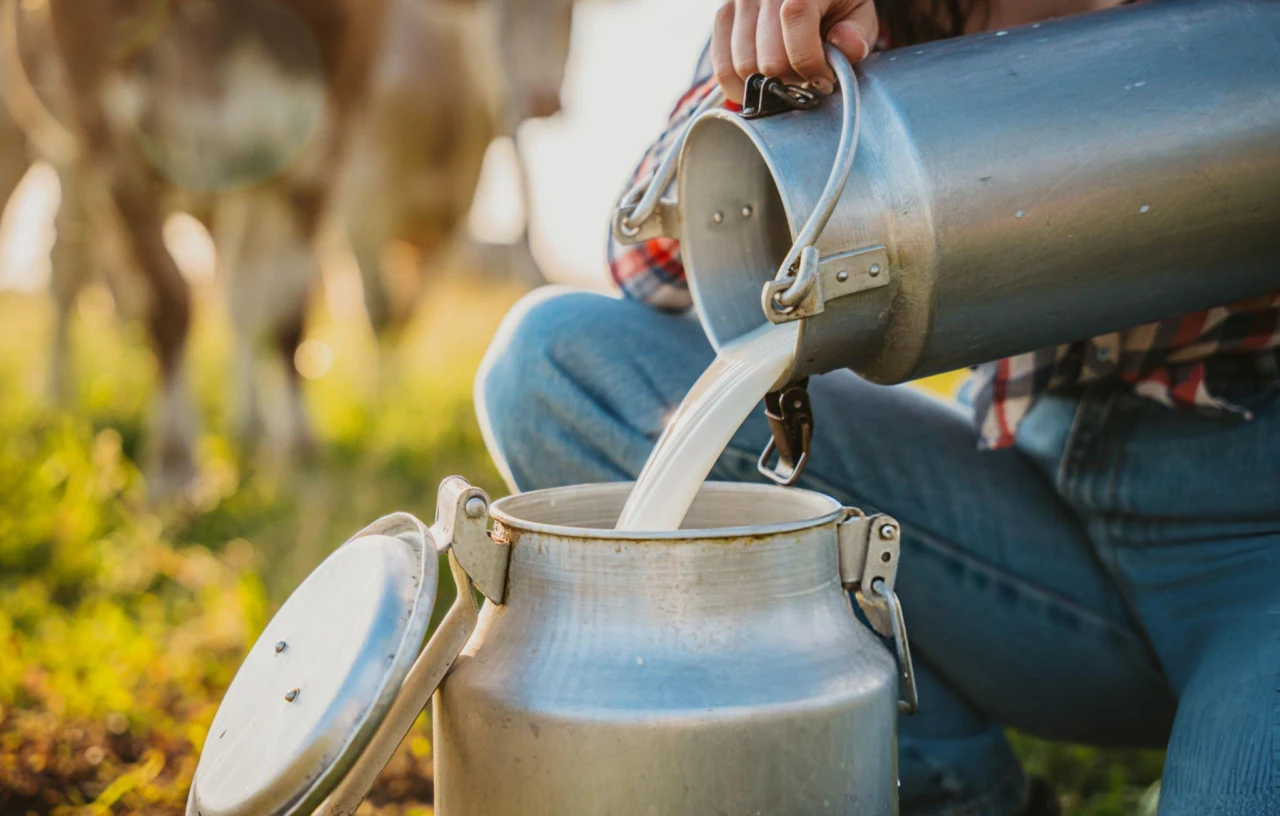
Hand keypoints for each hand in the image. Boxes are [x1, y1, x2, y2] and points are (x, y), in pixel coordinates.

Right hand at [711, 0, 877, 102]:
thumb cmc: (835, 5)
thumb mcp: (857, 14)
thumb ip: (857, 34)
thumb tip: (845, 48)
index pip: (797, 22)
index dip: (811, 63)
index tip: (824, 79)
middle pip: (769, 59)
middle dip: (790, 81)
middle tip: (805, 80)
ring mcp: (739, 0)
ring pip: (743, 67)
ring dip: (767, 85)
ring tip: (786, 78)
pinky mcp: (723, 14)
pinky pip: (722, 66)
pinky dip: (741, 86)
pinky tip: (762, 84)